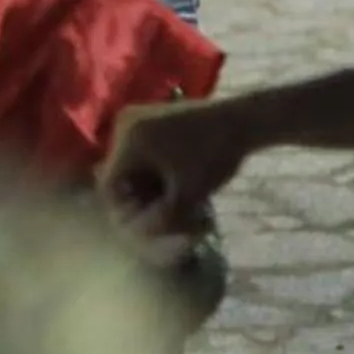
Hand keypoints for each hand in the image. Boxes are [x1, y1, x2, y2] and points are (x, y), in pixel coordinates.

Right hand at [99, 100, 250, 252]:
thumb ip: (160, 220)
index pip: (110, 186)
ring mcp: (136, 118)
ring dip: (148, 186)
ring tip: (174, 198)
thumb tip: (136, 235)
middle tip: (166, 212)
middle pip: (120, 175)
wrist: (243, 120)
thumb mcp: (187, 196)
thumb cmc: (213, 157)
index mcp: (127, 141)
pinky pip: (140, 152)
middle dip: (139, 198)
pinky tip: (175, 180)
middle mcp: (123, 125)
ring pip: (131, 165)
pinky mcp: (150, 117)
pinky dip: (154, 170)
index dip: (126, 210)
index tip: (151, 221)